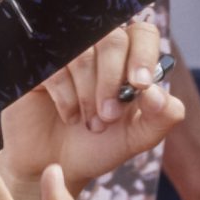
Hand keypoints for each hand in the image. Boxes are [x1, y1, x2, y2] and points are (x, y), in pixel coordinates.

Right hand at [0, 20, 182, 199]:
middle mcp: (97, 49)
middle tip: (109, 116)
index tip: (141, 86)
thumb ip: (162, 117)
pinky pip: (55, 68)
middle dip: (113, 81)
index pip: (142, 34)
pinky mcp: (38, 65)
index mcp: (127, 58)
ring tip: (90, 123)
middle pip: (113, 39)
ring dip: (89, 95)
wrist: (56, 165)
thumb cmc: (97, 146)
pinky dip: (66, 98)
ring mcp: (66, 53)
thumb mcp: (137, 137)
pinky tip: (68, 115)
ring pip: (83, 54)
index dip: (143, 55)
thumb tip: (160, 93)